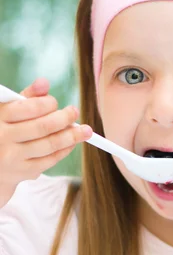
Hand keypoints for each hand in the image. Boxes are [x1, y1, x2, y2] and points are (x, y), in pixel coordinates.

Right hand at [0, 78, 91, 205]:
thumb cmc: (4, 129)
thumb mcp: (8, 110)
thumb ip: (27, 97)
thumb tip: (44, 83)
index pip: (29, 108)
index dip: (47, 103)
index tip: (54, 102)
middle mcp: (4, 138)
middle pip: (42, 127)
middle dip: (64, 118)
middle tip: (74, 112)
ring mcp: (13, 158)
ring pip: (50, 145)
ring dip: (71, 136)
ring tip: (84, 130)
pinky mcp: (24, 172)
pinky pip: (50, 160)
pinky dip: (65, 150)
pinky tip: (72, 142)